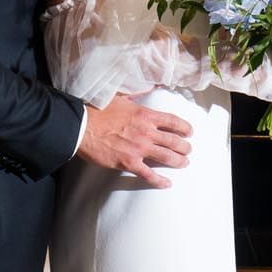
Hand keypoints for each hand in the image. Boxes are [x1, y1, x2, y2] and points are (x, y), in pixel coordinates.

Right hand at [78, 95, 192, 189]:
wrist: (82, 126)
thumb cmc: (98, 110)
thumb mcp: (121, 98)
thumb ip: (136, 96)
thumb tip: (147, 87)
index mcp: (145, 115)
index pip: (173, 121)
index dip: (184, 127)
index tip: (189, 132)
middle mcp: (146, 132)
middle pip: (174, 141)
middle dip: (185, 146)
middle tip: (188, 150)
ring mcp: (139, 149)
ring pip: (167, 157)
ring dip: (179, 161)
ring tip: (184, 163)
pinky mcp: (129, 162)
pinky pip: (149, 174)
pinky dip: (160, 180)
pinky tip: (167, 183)